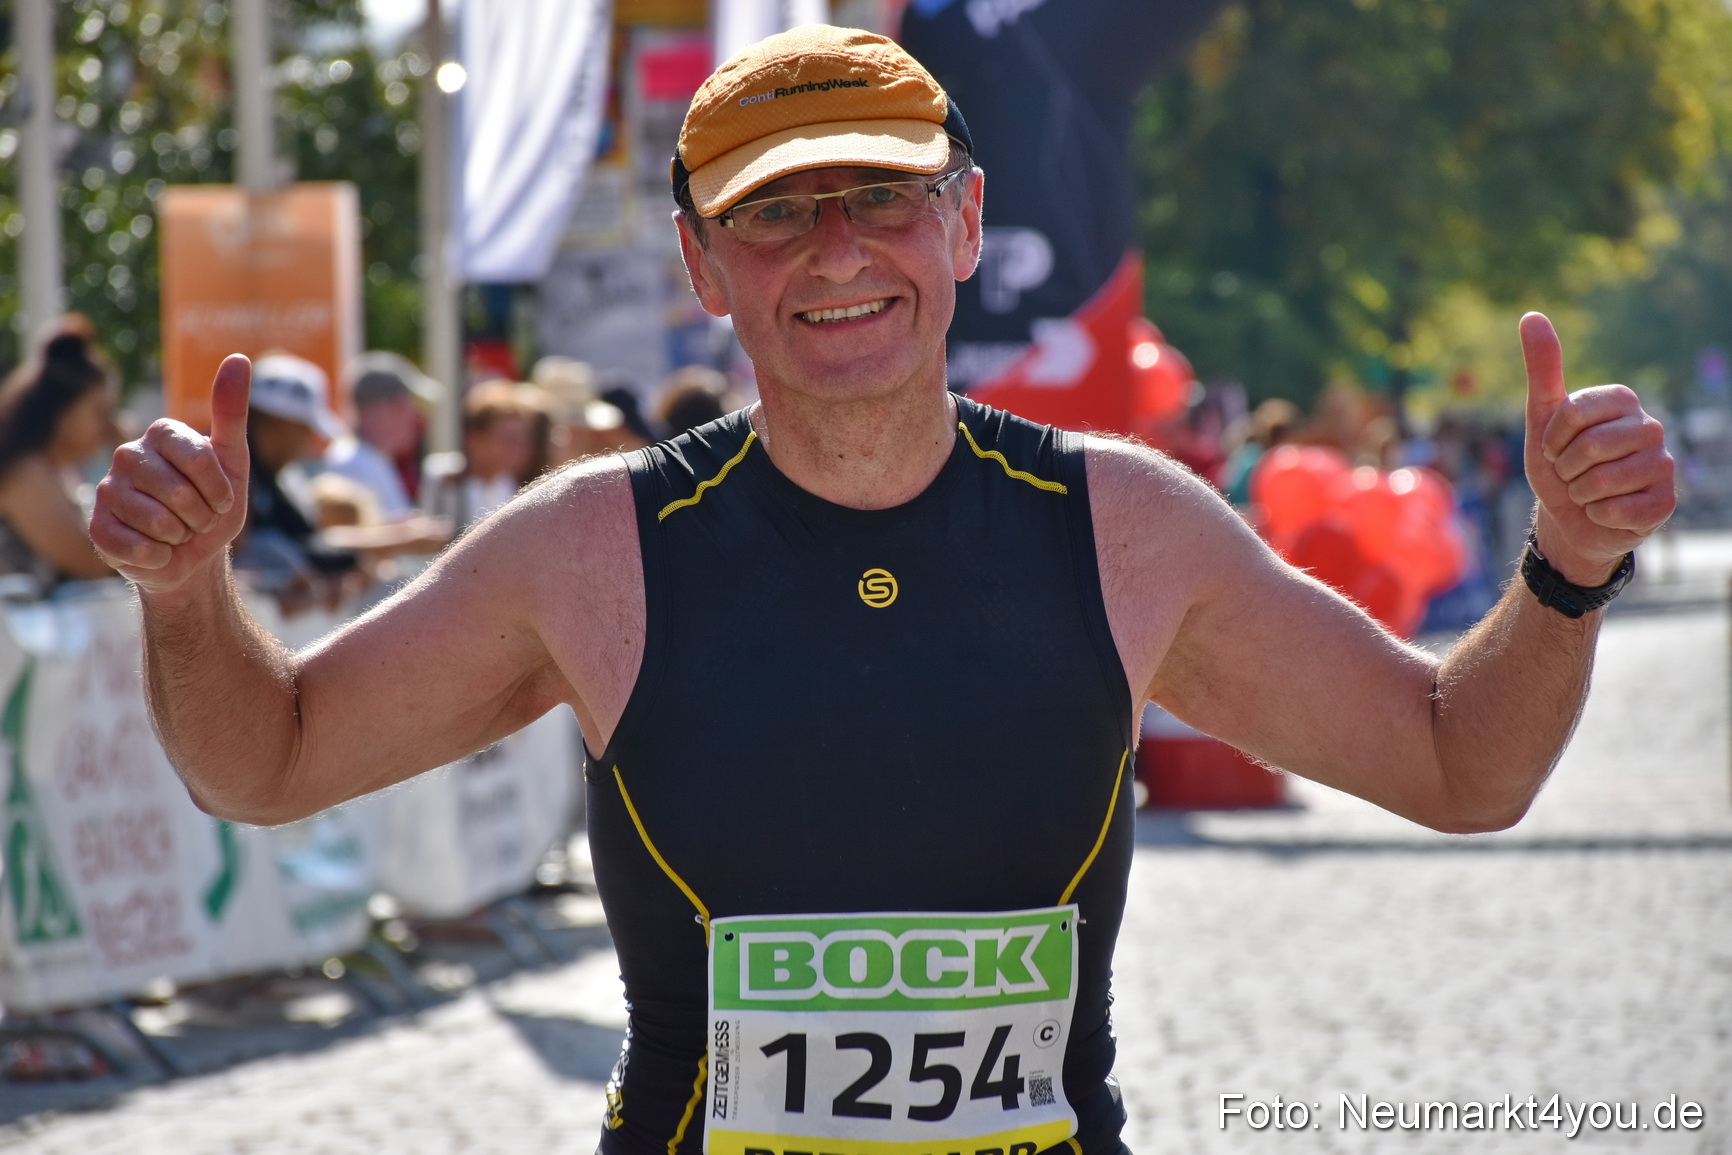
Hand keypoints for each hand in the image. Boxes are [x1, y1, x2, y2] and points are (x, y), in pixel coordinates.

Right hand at [90, 355, 251, 595]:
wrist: (194, 554)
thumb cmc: (214, 504)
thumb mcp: (233, 460)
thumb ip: (231, 412)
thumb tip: (238, 358)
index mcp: (161, 435)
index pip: (197, 458)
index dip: (218, 488)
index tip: (223, 499)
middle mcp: (127, 455)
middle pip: (178, 492)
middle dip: (202, 515)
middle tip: (199, 518)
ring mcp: (107, 490)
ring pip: (158, 521)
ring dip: (181, 536)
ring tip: (178, 532)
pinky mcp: (97, 527)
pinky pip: (136, 546)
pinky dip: (159, 555)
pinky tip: (157, 550)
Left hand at [1521, 312, 1674, 585]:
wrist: (1569, 517)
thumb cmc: (1557, 463)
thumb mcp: (1541, 416)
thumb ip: (1542, 368)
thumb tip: (1531, 316)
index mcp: (1623, 401)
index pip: (1573, 412)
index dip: (1552, 437)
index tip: (1554, 446)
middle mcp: (1651, 427)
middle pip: (1589, 447)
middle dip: (1565, 468)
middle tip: (1571, 473)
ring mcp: (1663, 465)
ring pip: (1602, 482)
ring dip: (1580, 494)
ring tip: (1587, 492)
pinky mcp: (1665, 502)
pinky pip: (1617, 511)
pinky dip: (1597, 515)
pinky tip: (1605, 512)